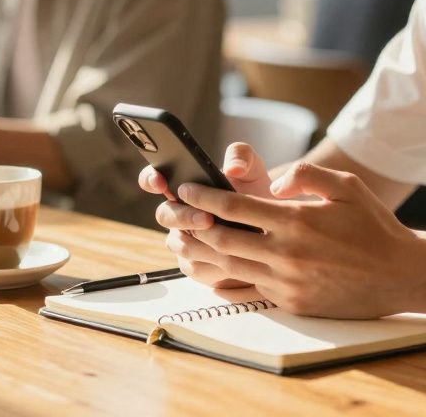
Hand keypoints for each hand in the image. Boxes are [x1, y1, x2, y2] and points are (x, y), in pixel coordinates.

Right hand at [138, 142, 276, 287]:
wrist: (274, 230)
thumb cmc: (258, 195)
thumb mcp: (253, 169)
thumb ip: (241, 156)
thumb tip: (233, 168)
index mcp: (186, 187)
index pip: (155, 179)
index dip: (151, 179)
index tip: (161, 181)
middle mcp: (180, 214)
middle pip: (164, 215)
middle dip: (184, 216)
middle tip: (207, 218)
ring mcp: (186, 241)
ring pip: (179, 244)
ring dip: (199, 242)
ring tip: (225, 240)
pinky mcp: (198, 266)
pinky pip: (195, 268)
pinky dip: (212, 264)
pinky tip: (233, 260)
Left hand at [180, 160, 421, 317]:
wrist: (401, 275)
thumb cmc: (374, 225)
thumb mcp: (346, 186)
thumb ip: (306, 175)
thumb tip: (272, 184)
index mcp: (297, 220)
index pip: (234, 207)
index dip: (204, 197)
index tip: (187, 189)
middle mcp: (287, 253)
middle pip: (222, 239)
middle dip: (193, 225)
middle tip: (176, 213)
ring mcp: (288, 282)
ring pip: (229, 267)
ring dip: (203, 252)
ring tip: (186, 238)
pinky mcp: (292, 303)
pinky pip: (249, 288)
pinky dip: (228, 275)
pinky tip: (217, 265)